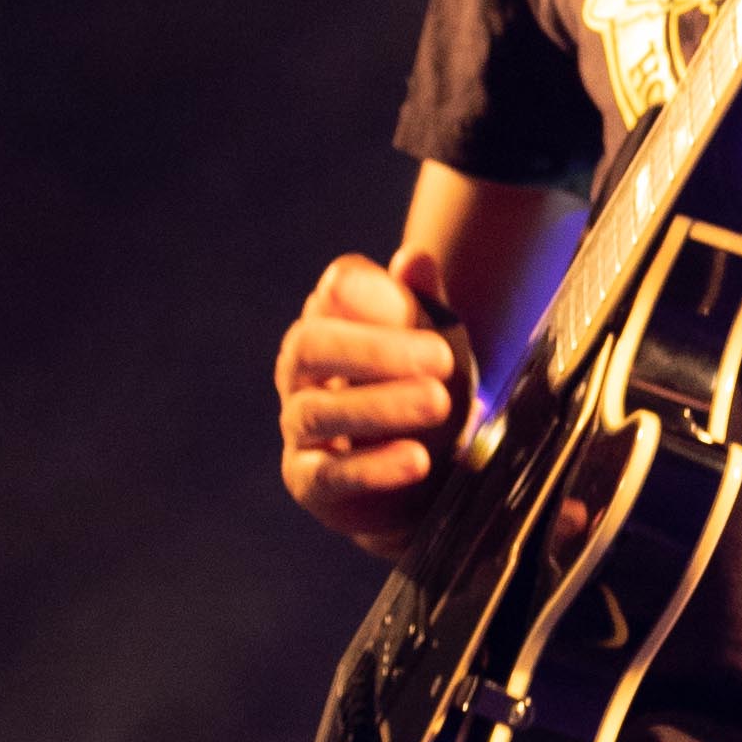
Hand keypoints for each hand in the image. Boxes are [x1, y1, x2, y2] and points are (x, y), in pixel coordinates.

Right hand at [274, 246, 479, 557]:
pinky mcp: (308, 482)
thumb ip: (423, 305)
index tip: (408, 302)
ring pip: (318, 411)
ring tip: (437, 402)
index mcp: (329, 324)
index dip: (366, 292)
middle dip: (375, 349)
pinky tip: (417, 460)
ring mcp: (299, 428)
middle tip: (442, 357)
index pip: (335, 292)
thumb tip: (415, 258)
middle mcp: (300, 372)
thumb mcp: (432, 347)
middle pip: (311, 346)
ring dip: (380, 404)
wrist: (419, 480)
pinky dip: (374, 467)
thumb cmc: (419, 396)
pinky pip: (330, 474)